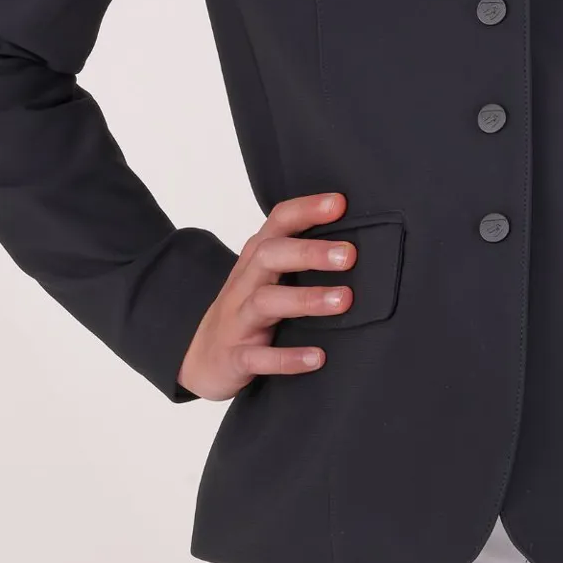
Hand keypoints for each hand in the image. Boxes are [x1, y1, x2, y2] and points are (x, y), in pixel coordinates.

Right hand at [177, 191, 357, 400]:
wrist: (201, 359)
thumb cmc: (247, 310)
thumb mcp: (267, 277)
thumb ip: (301, 256)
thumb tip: (361, 239)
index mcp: (256, 260)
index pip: (278, 223)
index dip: (306, 209)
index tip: (339, 203)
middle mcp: (245, 284)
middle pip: (270, 256)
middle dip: (309, 252)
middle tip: (350, 255)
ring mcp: (238, 320)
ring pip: (265, 302)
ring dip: (306, 300)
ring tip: (344, 300)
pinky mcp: (236, 357)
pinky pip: (259, 357)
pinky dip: (288, 358)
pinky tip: (318, 358)